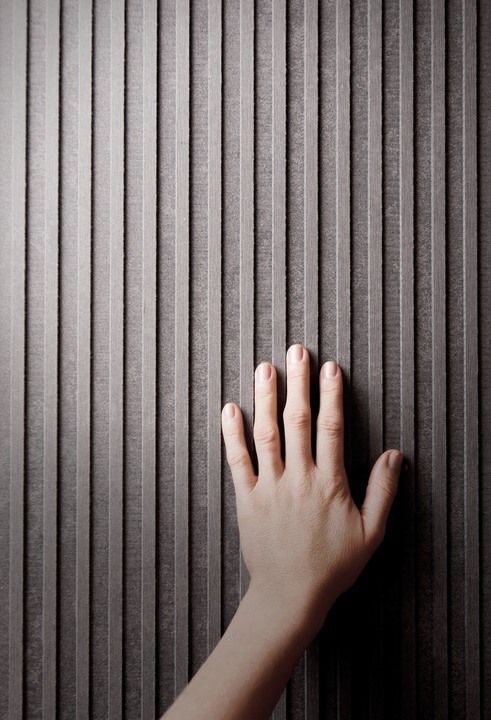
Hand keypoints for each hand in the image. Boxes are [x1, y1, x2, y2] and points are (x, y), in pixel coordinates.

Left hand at [221, 344, 402, 638]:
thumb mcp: (372, 532)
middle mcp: (298, 478)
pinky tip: (229, 408)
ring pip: (266, 434)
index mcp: (329, 483)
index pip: (331, 428)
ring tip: (263, 368)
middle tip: (296, 351)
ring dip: (265, 398)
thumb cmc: (333, 565)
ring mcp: (269, 486)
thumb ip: (383, 491)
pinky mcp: (247, 499)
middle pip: (297, 421)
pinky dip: (232, 434)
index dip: (331, 395)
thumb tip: (395, 455)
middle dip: (298, 382)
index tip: (330, 368)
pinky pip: (237, 461)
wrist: (290, 594)